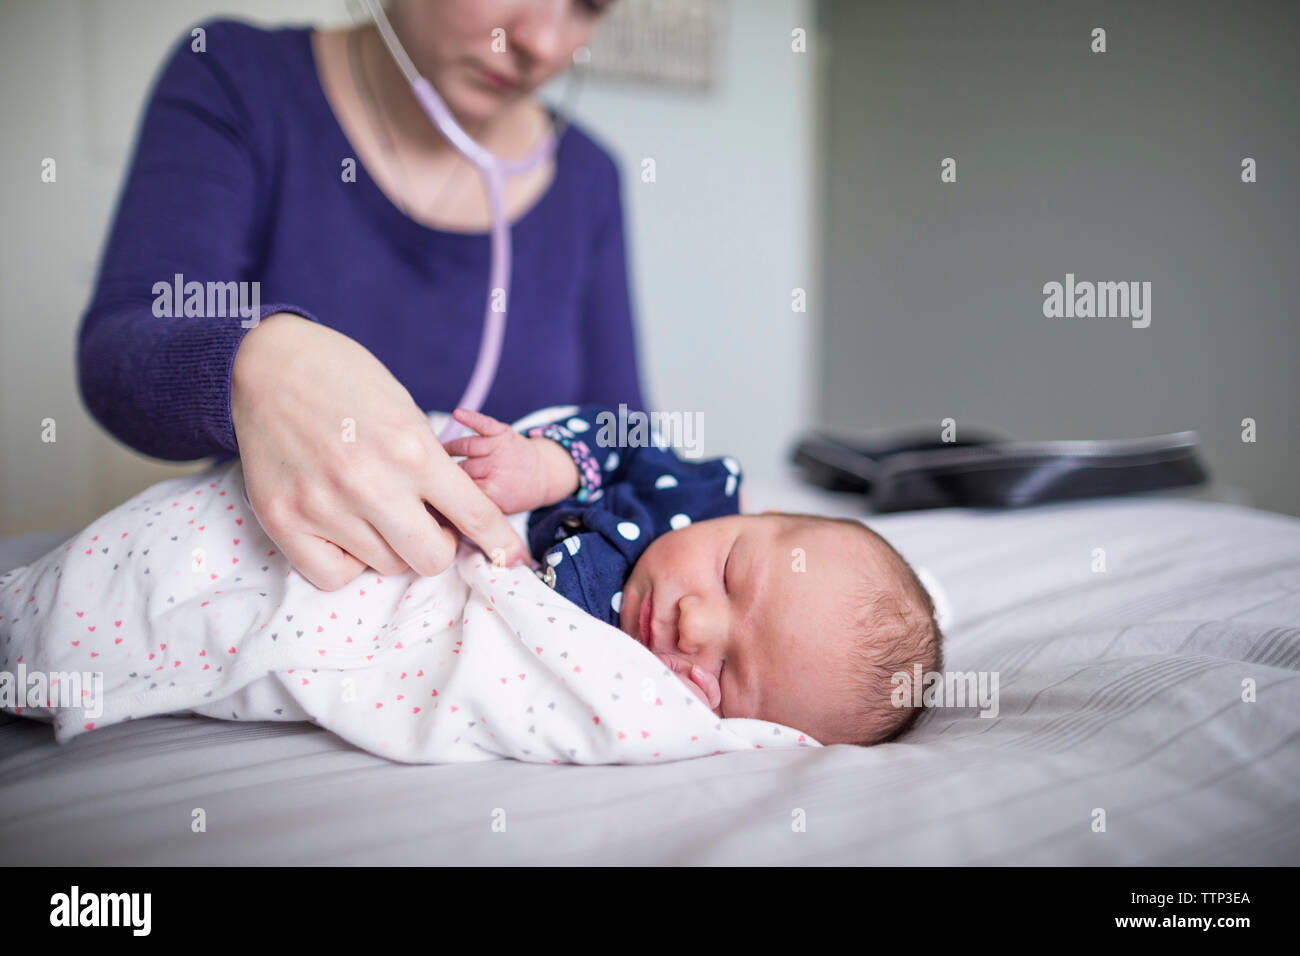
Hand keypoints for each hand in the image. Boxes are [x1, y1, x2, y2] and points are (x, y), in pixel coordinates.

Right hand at [230, 313, 529, 590]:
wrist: (267, 362)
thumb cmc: (344, 379)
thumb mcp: (405, 409)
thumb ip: (430, 463)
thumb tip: (458, 516)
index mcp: (411, 449)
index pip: (474, 514)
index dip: (499, 542)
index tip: (511, 557)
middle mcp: (371, 484)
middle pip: (430, 559)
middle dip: (438, 545)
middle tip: (426, 523)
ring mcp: (323, 506)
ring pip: (384, 566)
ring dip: (389, 546)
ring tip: (371, 508)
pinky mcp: (282, 520)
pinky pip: (332, 576)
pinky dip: (346, 561)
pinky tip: (342, 530)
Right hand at [443, 408, 578, 514]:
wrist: (544, 475)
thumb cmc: (514, 495)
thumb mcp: (495, 512)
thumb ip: (469, 509)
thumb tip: (434, 507)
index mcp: (495, 495)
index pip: (461, 492)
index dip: (444, 490)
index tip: (430, 491)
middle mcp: (498, 469)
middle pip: (460, 469)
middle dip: (447, 472)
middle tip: (430, 473)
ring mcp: (501, 448)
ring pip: (465, 446)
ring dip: (448, 449)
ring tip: (437, 454)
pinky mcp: (503, 432)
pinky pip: (484, 424)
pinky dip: (471, 418)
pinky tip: (457, 414)